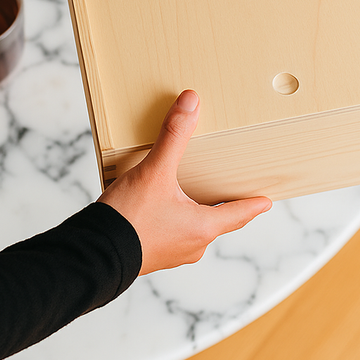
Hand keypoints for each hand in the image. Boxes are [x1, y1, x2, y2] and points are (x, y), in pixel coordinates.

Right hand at [98, 90, 271, 275]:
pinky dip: (175, 220)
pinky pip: (172, 234)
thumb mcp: (154, 172)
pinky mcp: (151, 254)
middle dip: (225, 208)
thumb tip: (190, 103)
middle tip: (232, 196)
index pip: (238, 214)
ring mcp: (171, 253)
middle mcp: (191, 245)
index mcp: (201, 227)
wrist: (92, 256)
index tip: (267, 202)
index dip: (253, 205)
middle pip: (217, 222)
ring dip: (198, 214)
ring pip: (194, 230)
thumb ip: (174, 136)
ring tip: (195, 196)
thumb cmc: (128, 219)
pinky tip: (161, 208)